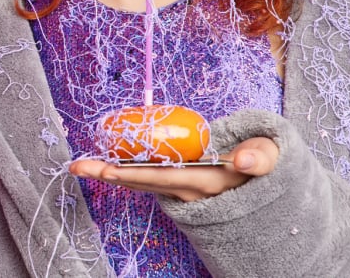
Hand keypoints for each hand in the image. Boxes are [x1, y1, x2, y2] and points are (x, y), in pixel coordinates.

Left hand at [68, 137, 278, 202]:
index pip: (165, 178)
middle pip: (143, 184)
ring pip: (142, 183)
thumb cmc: (267, 163)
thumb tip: (241, 160)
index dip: (136, 174)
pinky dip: (126, 173)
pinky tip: (105, 166)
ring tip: (80, 167)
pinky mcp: (179, 186)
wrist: (271, 187)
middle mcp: (191, 191)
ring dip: (111, 174)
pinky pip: (148, 180)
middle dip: (109, 176)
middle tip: (77, 167)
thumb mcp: (273, 157)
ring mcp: (183, 191)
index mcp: (209, 182)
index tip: (108, 170)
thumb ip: (261, 157)